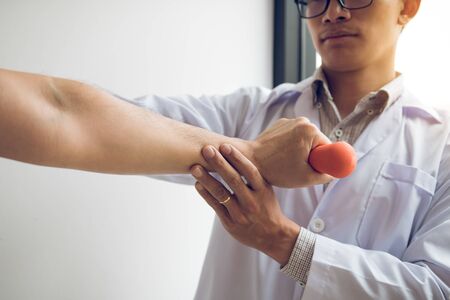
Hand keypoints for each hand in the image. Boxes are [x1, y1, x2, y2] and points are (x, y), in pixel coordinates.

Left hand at [191, 144, 299, 265]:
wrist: (273, 236)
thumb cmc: (266, 206)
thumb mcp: (266, 190)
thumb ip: (252, 176)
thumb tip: (233, 153)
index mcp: (263, 190)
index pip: (250, 171)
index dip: (237, 158)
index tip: (224, 145)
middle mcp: (252, 202)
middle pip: (233, 180)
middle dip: (219, 163)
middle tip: (206, 149)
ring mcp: (241, 214)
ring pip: (221, 193)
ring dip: (207, 179)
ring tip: (195, 167)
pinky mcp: (230, 223)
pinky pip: (216, 206)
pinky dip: (206, 194)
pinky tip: (198, 184)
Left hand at [242, 117, 333, 187]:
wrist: (248, 160)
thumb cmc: (276, 170)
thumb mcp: (306, 178)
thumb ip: (326, 175)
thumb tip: (335, 172)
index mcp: (311, 130)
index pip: (328, 147)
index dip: (324, 160)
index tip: (314, 169)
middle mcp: (301, 121)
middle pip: (317, 143)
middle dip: (311, 157)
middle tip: (297, 169)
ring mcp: (289, 121)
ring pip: (304, 141)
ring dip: (300, 152)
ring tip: (286, 163)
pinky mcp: (279, 125)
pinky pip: (292, 138)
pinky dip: (289, 147)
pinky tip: (278, 156)